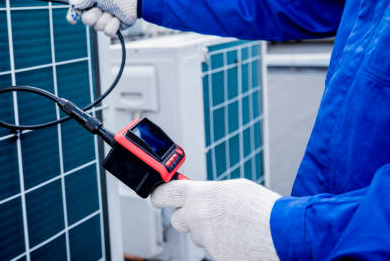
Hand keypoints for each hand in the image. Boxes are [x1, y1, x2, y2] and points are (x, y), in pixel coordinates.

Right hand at [66, 0, 137, 35]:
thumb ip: (83, 0)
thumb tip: (71, 1)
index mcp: (92, 2)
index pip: (78, 11)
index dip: (73, 15)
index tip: (72, 20)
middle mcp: (98, 12)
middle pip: (86, 21)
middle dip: (93, 15)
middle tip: (101, 8)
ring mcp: (106, 21)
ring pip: (98, 28)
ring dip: (105, 19)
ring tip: (114, 11)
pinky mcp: (115, 28)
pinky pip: (108, 32)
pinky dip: (113, 24)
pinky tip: (119, 18)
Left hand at [151, 179, 280, 260]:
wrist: (285, 233)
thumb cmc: (263, 208)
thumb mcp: (234, 188)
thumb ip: (210, 191)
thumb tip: (200, 195)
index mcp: (201, 194)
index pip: (165, 193)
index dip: (159, 194)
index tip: (157, 196)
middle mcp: (197, 216)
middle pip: (178, 219)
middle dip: (188, 216)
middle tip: (206, 213)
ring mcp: (205, 239)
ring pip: (198, 235)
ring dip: (209, 231)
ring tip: (234, 226)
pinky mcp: (215, 256)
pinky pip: (212, 248)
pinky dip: (222, 244)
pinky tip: (238, 238)